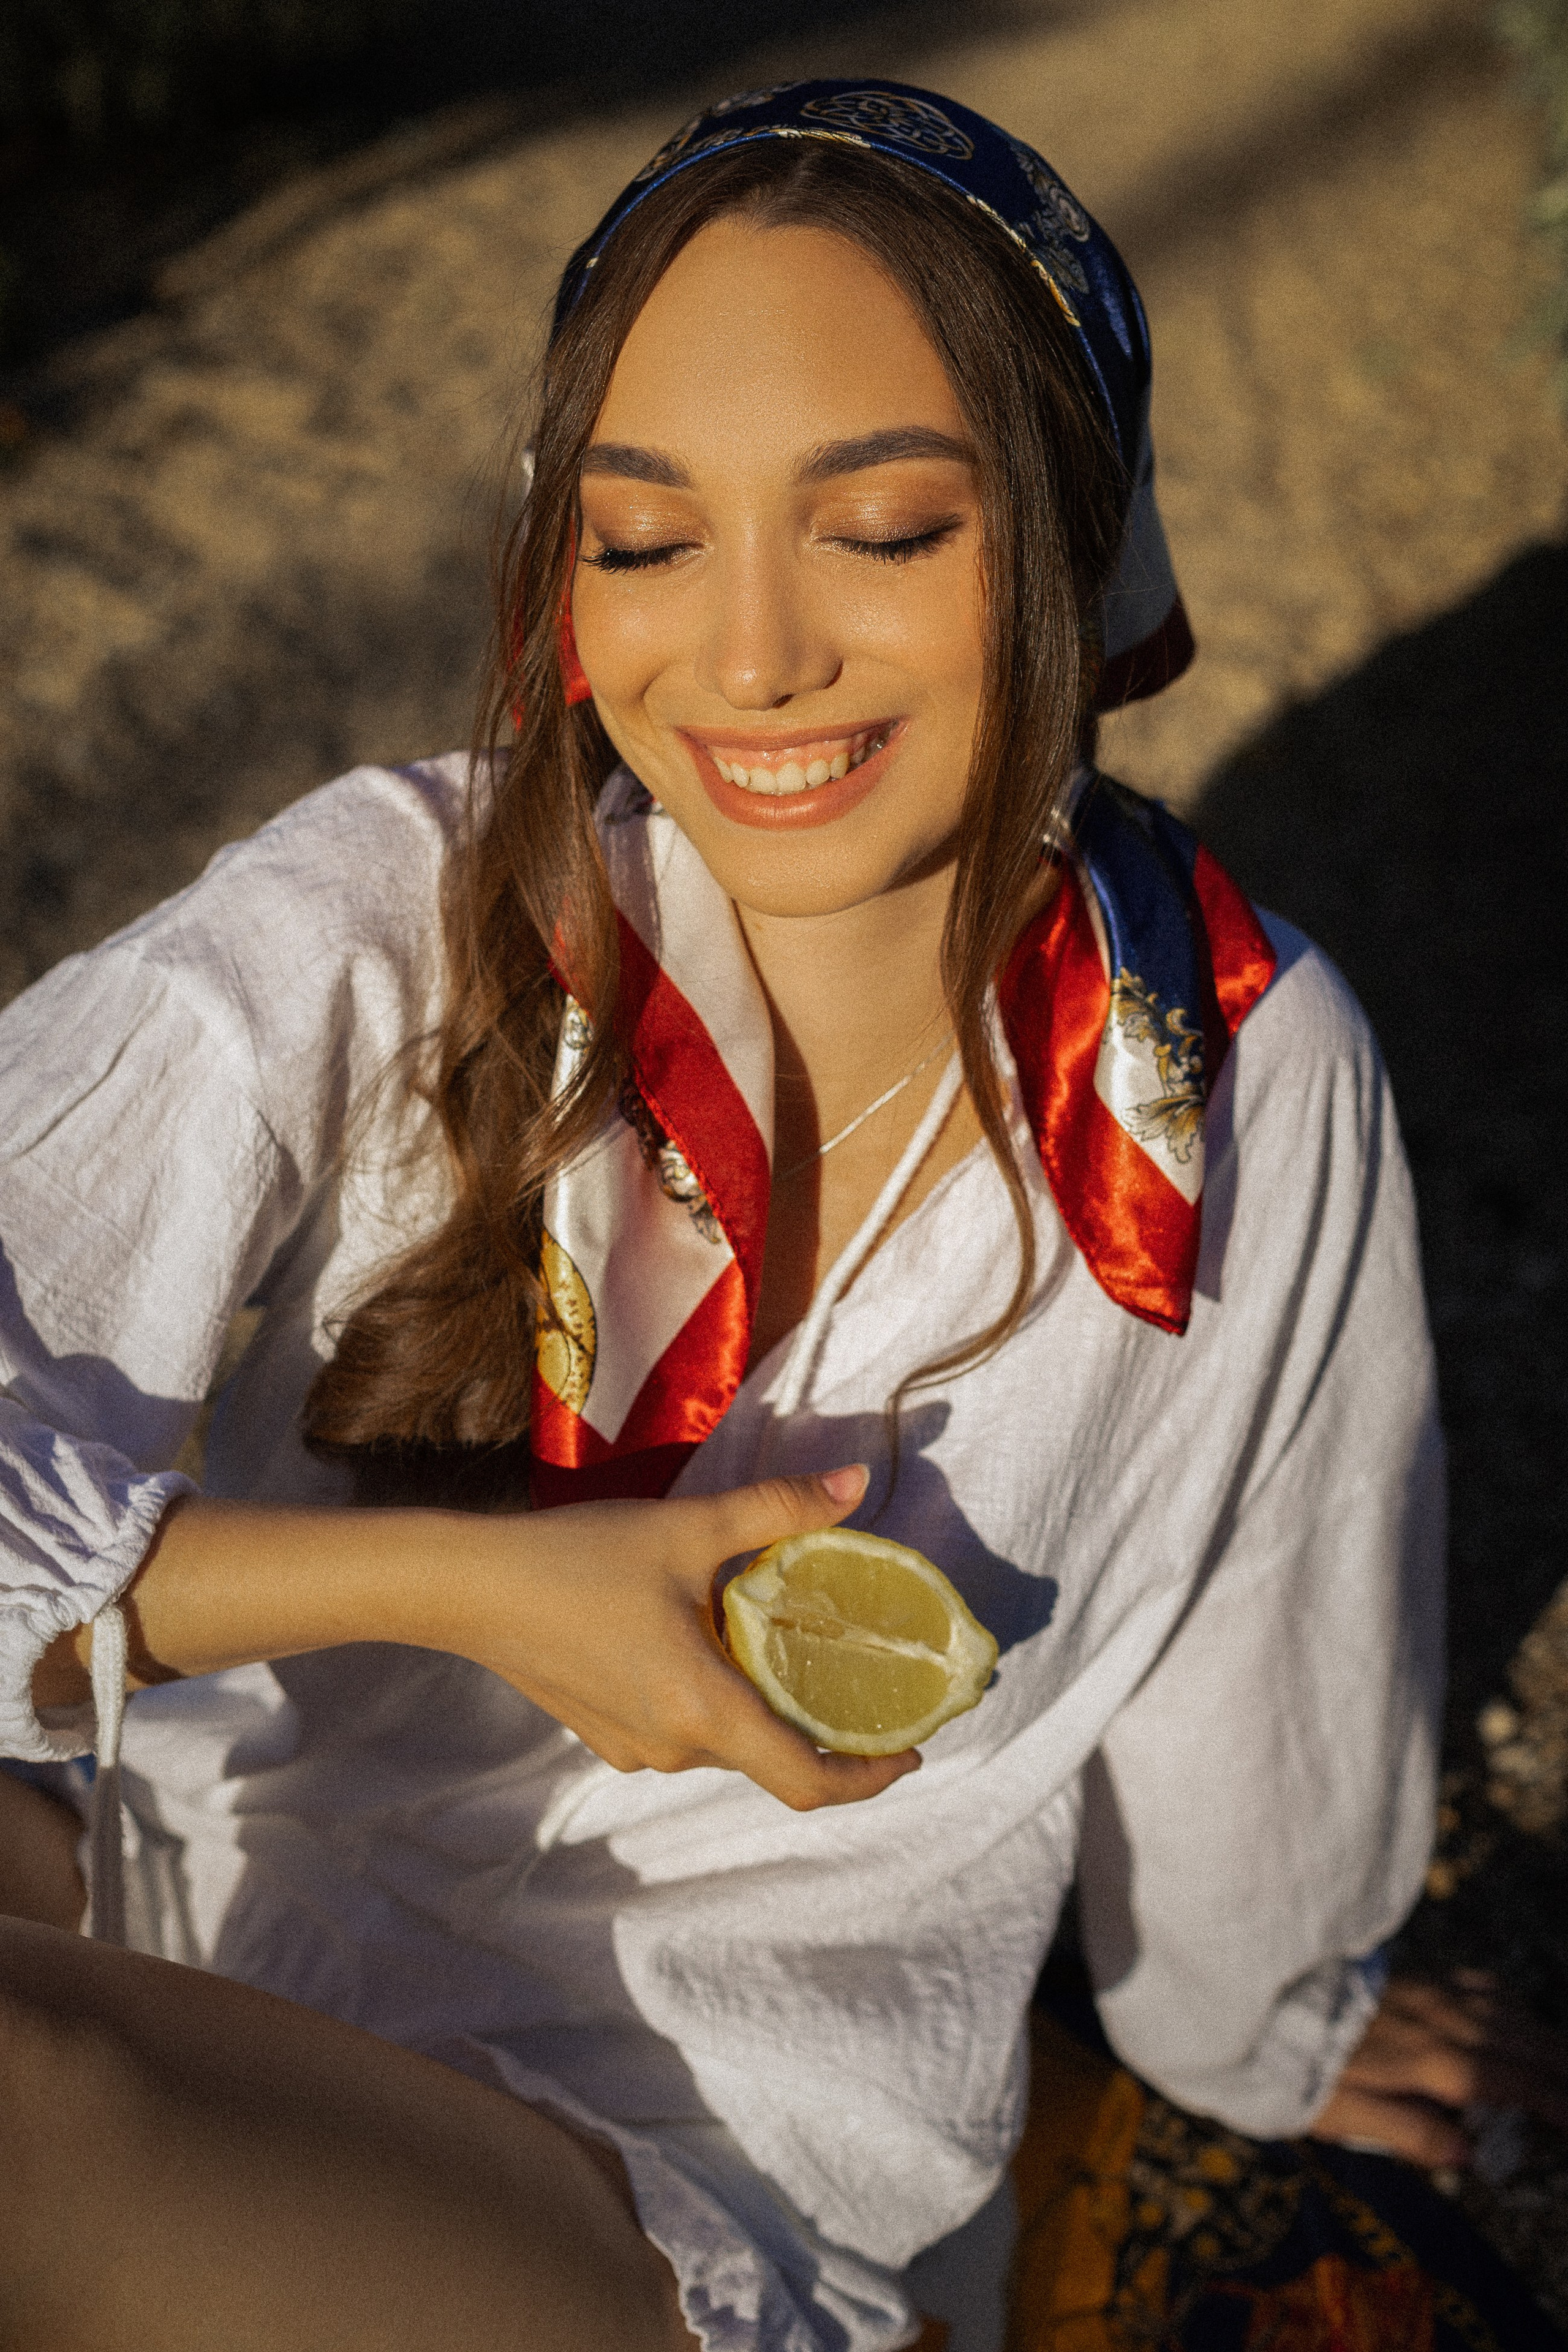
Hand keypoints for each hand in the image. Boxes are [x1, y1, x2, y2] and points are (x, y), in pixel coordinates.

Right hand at [457, 1463, 920, 1812]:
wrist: (468, 1586)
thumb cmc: (578, 1558)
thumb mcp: (689, 1528)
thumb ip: (779, 1511)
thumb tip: (857, 1485)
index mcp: (704, 1709)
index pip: (807, 1781)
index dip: (867, 1776)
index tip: (908, 1751)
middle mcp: (673, 1747)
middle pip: (770, 1756)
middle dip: (820, 1723)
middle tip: (859, 1673)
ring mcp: (634, 1748)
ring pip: (724, 1740)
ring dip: (760, 1703)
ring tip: (784, 1642)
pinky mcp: (604, 1733)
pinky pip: (682, 1729)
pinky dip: (713, 1698)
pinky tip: (709, 1640)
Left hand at [1310, 1971, 1567, 2166]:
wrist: (1259, 1994)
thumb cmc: (1296, 2063)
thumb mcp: (1342, 2113)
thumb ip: (1408, 2133)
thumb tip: (1468, 2154)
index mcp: (1430, 2059)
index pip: (1514, 2083)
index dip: (1558, 2102)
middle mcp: (1440, 2020)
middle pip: (1524, 2043)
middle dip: (1563, 2069)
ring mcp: (1429, 1992)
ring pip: (1509, 2011)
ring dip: (1545, 2038)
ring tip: (1562, 2065)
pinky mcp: (1415, 1978)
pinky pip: (1479, 1986)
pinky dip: (1510, 2005)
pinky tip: (1514, 2016)